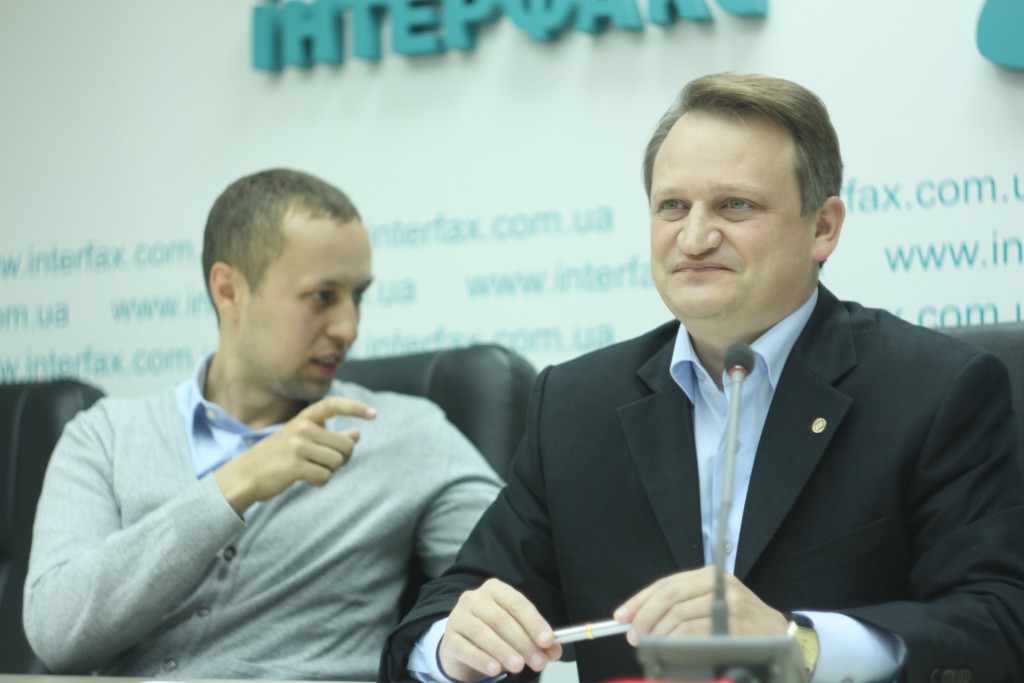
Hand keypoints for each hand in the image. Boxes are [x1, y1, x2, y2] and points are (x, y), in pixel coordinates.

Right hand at [213, 396, 375, 514]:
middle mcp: (301, 428)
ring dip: (330, 470)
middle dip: (343, 458)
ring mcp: (298, 447)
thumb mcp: (302, 439)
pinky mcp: (295, 467)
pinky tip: (307, 480)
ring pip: (337, 462)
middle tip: (328, 463)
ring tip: (312, 470)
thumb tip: (358, 434)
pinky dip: (320, 482)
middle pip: (345, 445)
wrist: (246, 475)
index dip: (355, 407)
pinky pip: (325, 477)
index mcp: (303, 417)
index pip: (333, 404)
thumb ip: (328, 435)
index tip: (374, 414)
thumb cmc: (278, 456)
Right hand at [439, 578, 562, 681]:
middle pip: (501, 619)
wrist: (460, 644)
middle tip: (538, 662)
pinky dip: (482, 659)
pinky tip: (495, 669)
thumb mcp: (516, 632)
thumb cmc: (493, 633)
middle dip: (522, 642)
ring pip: (483, 632)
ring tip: (519, 666)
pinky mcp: (449, 638)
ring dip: (504, 650)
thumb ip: (536, 640)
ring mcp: (459, 616)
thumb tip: (554, 651)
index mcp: (495, 590)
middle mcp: (474, 598)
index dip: (533, 622)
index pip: (517, 603)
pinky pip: (465, 648)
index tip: (547, 641)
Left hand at [613, 566, 787, 644]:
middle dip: (645, 616)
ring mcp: (726, 601)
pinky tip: (669, 647)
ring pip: (679, 613)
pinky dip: (675, 640)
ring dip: (658, 631)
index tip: (622, 615)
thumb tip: (640, 619)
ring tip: (649, 643)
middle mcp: (716, 582)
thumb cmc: (741, 621)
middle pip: (669, 595)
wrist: (779, 633)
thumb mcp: (711, 603)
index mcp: (708, 575)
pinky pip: (694, 630)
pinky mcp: (732, 621)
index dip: (640, 600)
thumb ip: (682, 605)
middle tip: (633, 634)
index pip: (665, 583)